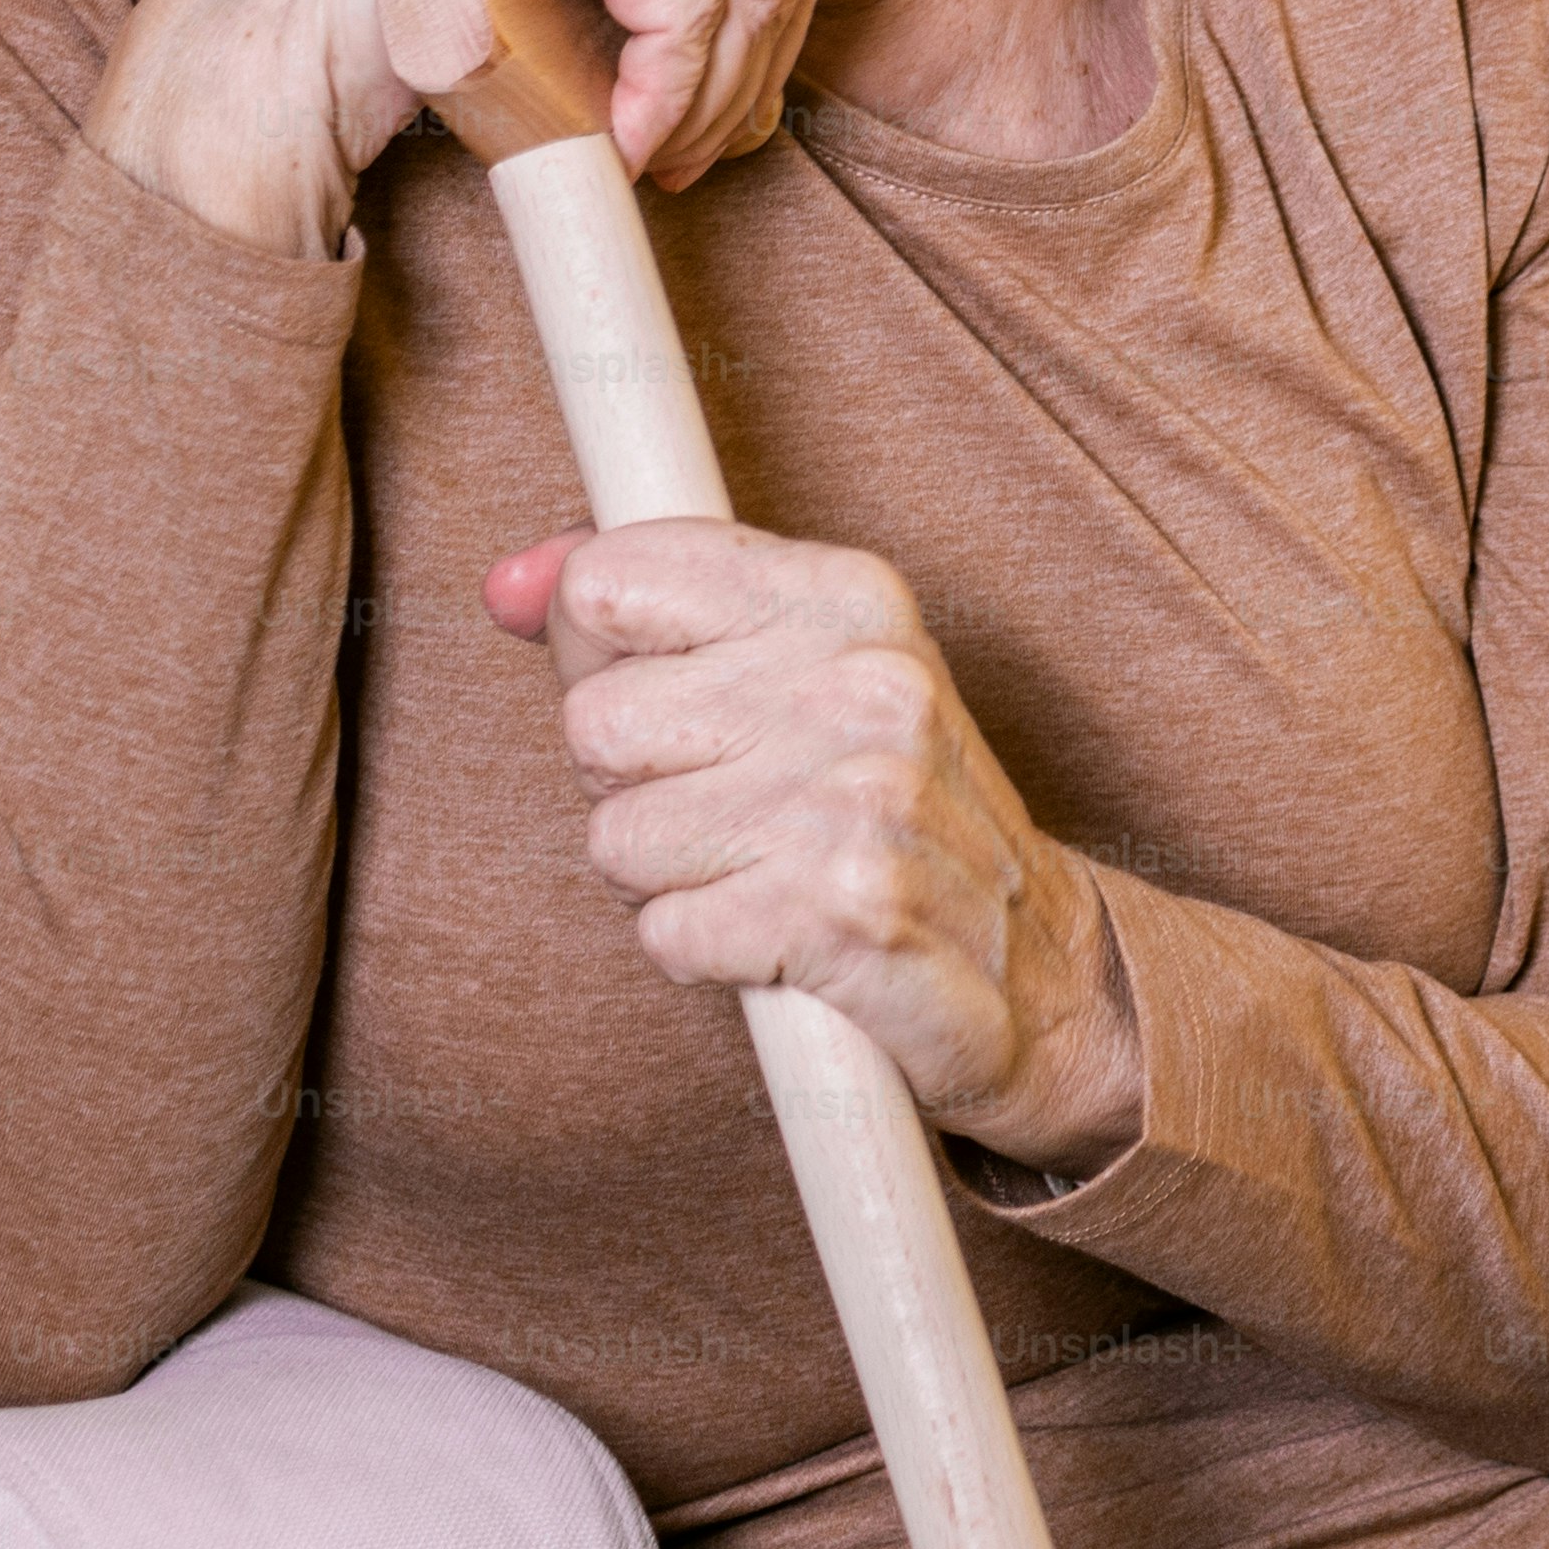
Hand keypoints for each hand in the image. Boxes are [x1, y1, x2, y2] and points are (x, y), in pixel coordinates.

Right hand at [81, 0, 830, 254]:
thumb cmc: (433, 19)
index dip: (769, 44)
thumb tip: (786, 58)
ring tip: (652, 158)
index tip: (712, 130)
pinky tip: (622, 139)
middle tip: (688, 160)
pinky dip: (673, 91)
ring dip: (714, 99)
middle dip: (752, 78)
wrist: (289, 44)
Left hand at [483, 520, 1145, 1172]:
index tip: (667, 695)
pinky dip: (702, 952)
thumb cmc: (890, 808)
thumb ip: (647, 615)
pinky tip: (773, 936)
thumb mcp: (798, 670)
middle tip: (726, 809)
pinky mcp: (844, 915)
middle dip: (632, 787)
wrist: (1041, 969)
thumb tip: (506, 584)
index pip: (614, 579)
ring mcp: (855, 800)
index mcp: (848, 596)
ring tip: (757, 873)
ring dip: (666, 880)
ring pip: (617, 839)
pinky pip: (665, 933)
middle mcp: (858, 682)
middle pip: (595, 724)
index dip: (600, 653)